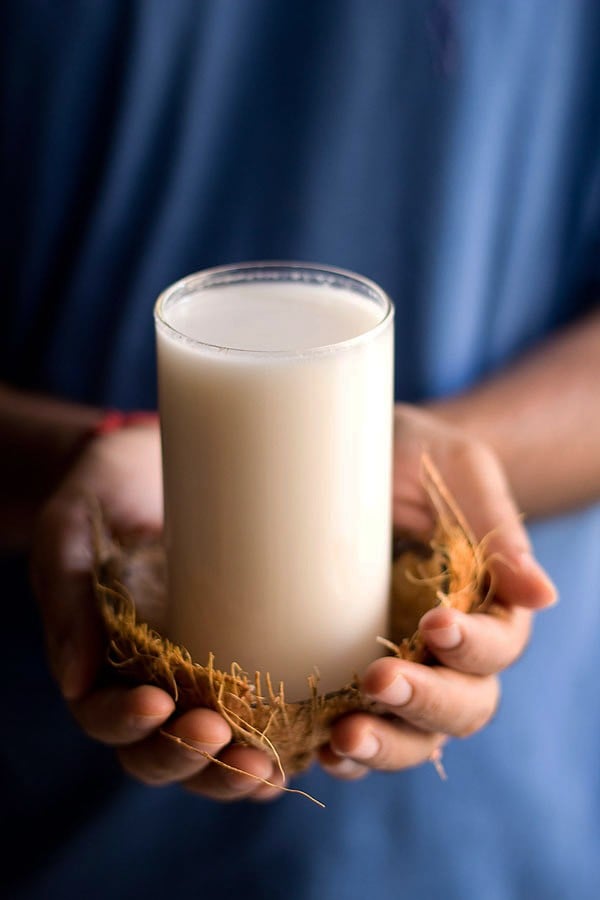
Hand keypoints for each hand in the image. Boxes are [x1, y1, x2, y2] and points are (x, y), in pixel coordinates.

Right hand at [31, 422, 280, 801]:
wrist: (155, 463)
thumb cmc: (105, 492)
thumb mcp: (71, 531)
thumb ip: (67, 594)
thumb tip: (74, 681)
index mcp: (101, 662)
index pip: (105, 716)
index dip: (126, 724)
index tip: (159, 703)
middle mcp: (151, 681)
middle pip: (162, 754)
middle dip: (191, 759)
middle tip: (223, 738)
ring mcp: (201, 676)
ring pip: (215, 753)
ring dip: (238, 771)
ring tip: (270, 766)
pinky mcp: (251, 657)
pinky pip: (265, 720)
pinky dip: (284, 746)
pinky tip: (312, 749)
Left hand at [319, 404, 556, 779]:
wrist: (361, 457)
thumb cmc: (419, 455)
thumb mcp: (458, 471)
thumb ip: (496, 528)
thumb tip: (544, 596)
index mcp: (488, 605)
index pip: (498, 647)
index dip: (474, 647)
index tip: (435, 623)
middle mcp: (450, 651)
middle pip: (463, 707)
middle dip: (426, 702)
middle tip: (379, 682)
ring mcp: (402, 668)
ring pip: (415, 735)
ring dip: (385, 744)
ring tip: (344, 738)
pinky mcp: (350, 676)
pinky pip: (359, 730)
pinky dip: (345, 753)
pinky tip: (319, 752)